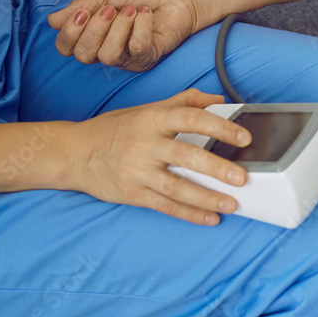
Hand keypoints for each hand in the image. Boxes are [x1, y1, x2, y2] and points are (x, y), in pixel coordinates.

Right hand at [47, 0, 198, 71]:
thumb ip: (81, 7)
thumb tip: (51, 21)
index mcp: (92, 34)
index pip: (66, 47)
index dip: (69, 33)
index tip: (83, 12)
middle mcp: (105, 49)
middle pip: (83, 55)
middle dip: (95, 29)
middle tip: (112, 9)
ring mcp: (126, 57)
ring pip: (108, 56)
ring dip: (119, 27)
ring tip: (133, 10)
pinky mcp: (147, 58)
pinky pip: (135, 49)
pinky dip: (140, 27)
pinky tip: (146, 14)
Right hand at [67, 89, 250, 224]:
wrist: (75, 153)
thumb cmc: (115, 129)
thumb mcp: (146, 109)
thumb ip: (183, 102)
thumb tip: (217, 98)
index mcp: (152, 119)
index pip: (191, 118)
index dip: (219, 127)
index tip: (243, 137)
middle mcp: (145, 144)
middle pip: (186, 156)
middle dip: (216, 168)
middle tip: (242, 177)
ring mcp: (137, 171)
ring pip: (177, 187)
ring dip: (206, 198)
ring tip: (232, 204)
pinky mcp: (132, 194)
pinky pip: (164, 205)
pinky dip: (189, 214)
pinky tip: (210, 218)